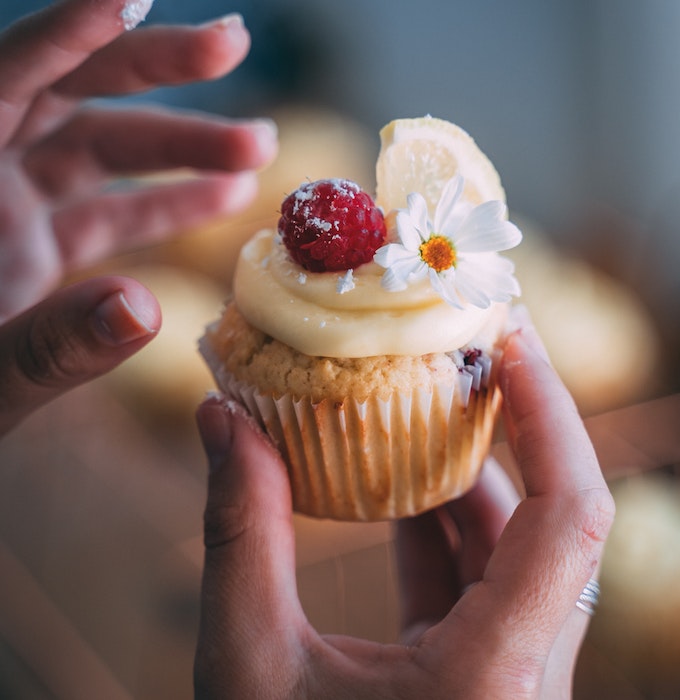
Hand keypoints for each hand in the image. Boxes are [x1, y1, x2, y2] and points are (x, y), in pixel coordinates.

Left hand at [0, 0, 276, 435]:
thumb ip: (52, 345)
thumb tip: (143, 312)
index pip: (4, 79)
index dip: (69, 31)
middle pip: (67, 91)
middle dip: (154, 64)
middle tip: (233, 41)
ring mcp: (14, 212)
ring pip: (101, 150)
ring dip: (184, 144)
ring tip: (261, 146)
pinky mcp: (39, 247)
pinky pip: (110, 212)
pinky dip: (169, 204)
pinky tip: (230, 197)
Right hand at [195, 309, 614, 698]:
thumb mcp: (249, 669)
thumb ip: (240, 535)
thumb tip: (220, 419)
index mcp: (494, 679)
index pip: (570, 516)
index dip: (551, 413)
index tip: (512, 340)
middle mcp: (526, 676)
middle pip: (555, 519)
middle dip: (518, 425)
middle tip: (471, 351)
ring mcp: (509, 677)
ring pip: (515, 547)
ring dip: (472, 471)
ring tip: (427, 402)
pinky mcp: (479, 676)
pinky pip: (481, 578)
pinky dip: (444, 520)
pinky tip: (399, 482)